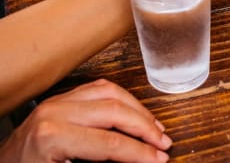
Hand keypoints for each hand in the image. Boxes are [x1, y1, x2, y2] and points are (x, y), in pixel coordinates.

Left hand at [0, 79, 169, 162]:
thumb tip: (138, 161)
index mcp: (51, 137)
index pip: (109, 142)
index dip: (139, 153)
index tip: (159, 160)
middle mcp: (54, 113)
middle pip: (114, 112)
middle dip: (145, 129)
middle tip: (164, 144)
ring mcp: (57, 102)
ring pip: (111, 93)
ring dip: (138, 111)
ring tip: (155, 128)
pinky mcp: (60, 99)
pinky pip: (99, 89)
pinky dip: (123, 99)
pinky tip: (135, 113)